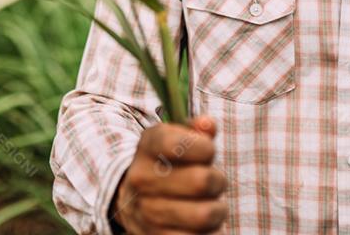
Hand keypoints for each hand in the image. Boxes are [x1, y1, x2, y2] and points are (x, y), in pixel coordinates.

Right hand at [110, 115, 227, 233]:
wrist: (131, 201)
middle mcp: (142, 179)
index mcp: (147, 147)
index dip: (204, 148)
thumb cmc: (166, 165)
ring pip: (205, 214)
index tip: (208, 151)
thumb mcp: (174, 139)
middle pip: (202, 181)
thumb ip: (195, 130)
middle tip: (213, 182)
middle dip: (218, 180)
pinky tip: (202, 225)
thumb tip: (208, 125)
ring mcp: (147, 212)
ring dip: (217, 210)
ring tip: (209, 205)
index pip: (180, 144)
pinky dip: (210, 232)